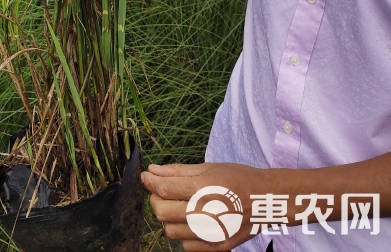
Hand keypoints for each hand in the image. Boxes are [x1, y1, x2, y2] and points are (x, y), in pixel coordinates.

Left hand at [142, 162, 274, 250]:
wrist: (267, 200)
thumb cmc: (237, 178)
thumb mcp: (208, 167)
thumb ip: (177, 171)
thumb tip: (152, 170)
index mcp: (202, 188)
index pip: (163, 188)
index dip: (149, 182)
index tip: (146, 177)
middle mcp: (205, 212)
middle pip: (162, 212)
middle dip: (155, 201)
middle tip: (161, 192)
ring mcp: (211, 233)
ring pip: (171, 231)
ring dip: (168, 218)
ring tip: (178, 207)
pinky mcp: (217, 247)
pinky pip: (186, 246)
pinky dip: (183, 234)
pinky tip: (192, 222)